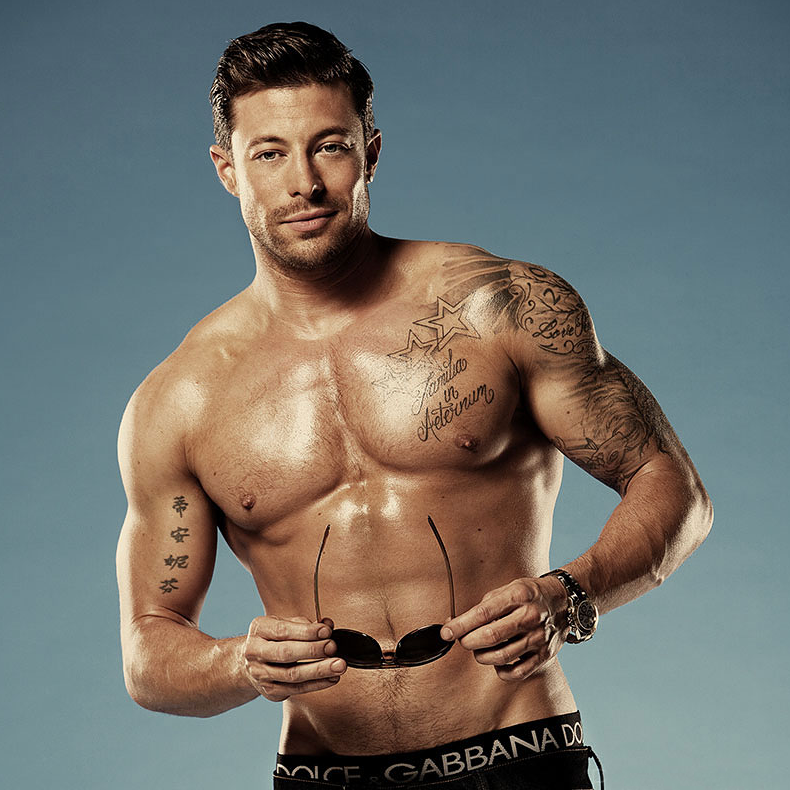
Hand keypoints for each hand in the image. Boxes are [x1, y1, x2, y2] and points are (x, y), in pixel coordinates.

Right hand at [243, 615, 345, 701]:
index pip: (282, 630)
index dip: (306, 632)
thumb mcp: (284, 624)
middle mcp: (255, 651)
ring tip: (338, 665)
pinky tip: (332, 678)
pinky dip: (317, 684)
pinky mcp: (270, 691)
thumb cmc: (273, 639)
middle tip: (333, 647)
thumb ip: (306, 624)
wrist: (249, 662)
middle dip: (312, 650)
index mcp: (259, 629)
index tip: (326, 631)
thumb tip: (328, 625)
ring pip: (292, 675)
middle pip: (285, 653)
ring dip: (319, 671)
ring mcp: (260, 674)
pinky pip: (296, 689)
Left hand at [440, 576, 567, 680]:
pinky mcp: (545, 655)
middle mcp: (530, 616)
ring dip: (481, 656)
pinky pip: (517, 673)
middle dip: (468, 642)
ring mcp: (539, 637)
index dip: (460, 625)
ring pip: (501, 656)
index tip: (445, 632)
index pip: (482, 614)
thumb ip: (484, 606)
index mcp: (518, 595)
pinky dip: (501, 671)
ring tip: (479, 649)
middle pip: (490, 637)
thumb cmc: (529, 594)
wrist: (564, 601)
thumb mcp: (508, 588)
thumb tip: (456, 623)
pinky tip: (498, 661)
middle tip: (462, 640)